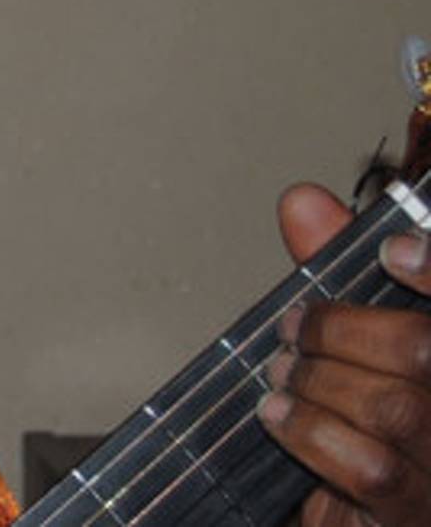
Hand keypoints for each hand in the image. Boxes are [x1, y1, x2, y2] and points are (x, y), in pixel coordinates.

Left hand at [259, 183, 430, 525]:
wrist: (369, 513)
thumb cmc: (369, 418)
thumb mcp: (359, 340)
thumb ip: (340, 270)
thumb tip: (302, 202)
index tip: (391, 250)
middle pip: (422, 347)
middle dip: (340, 329)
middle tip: (294, 329)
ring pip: (395, 408)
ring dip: (318, 379)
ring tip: (284, 371)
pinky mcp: (416, 515)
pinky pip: (372, 469)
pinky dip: (311, 431)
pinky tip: (280, 415)